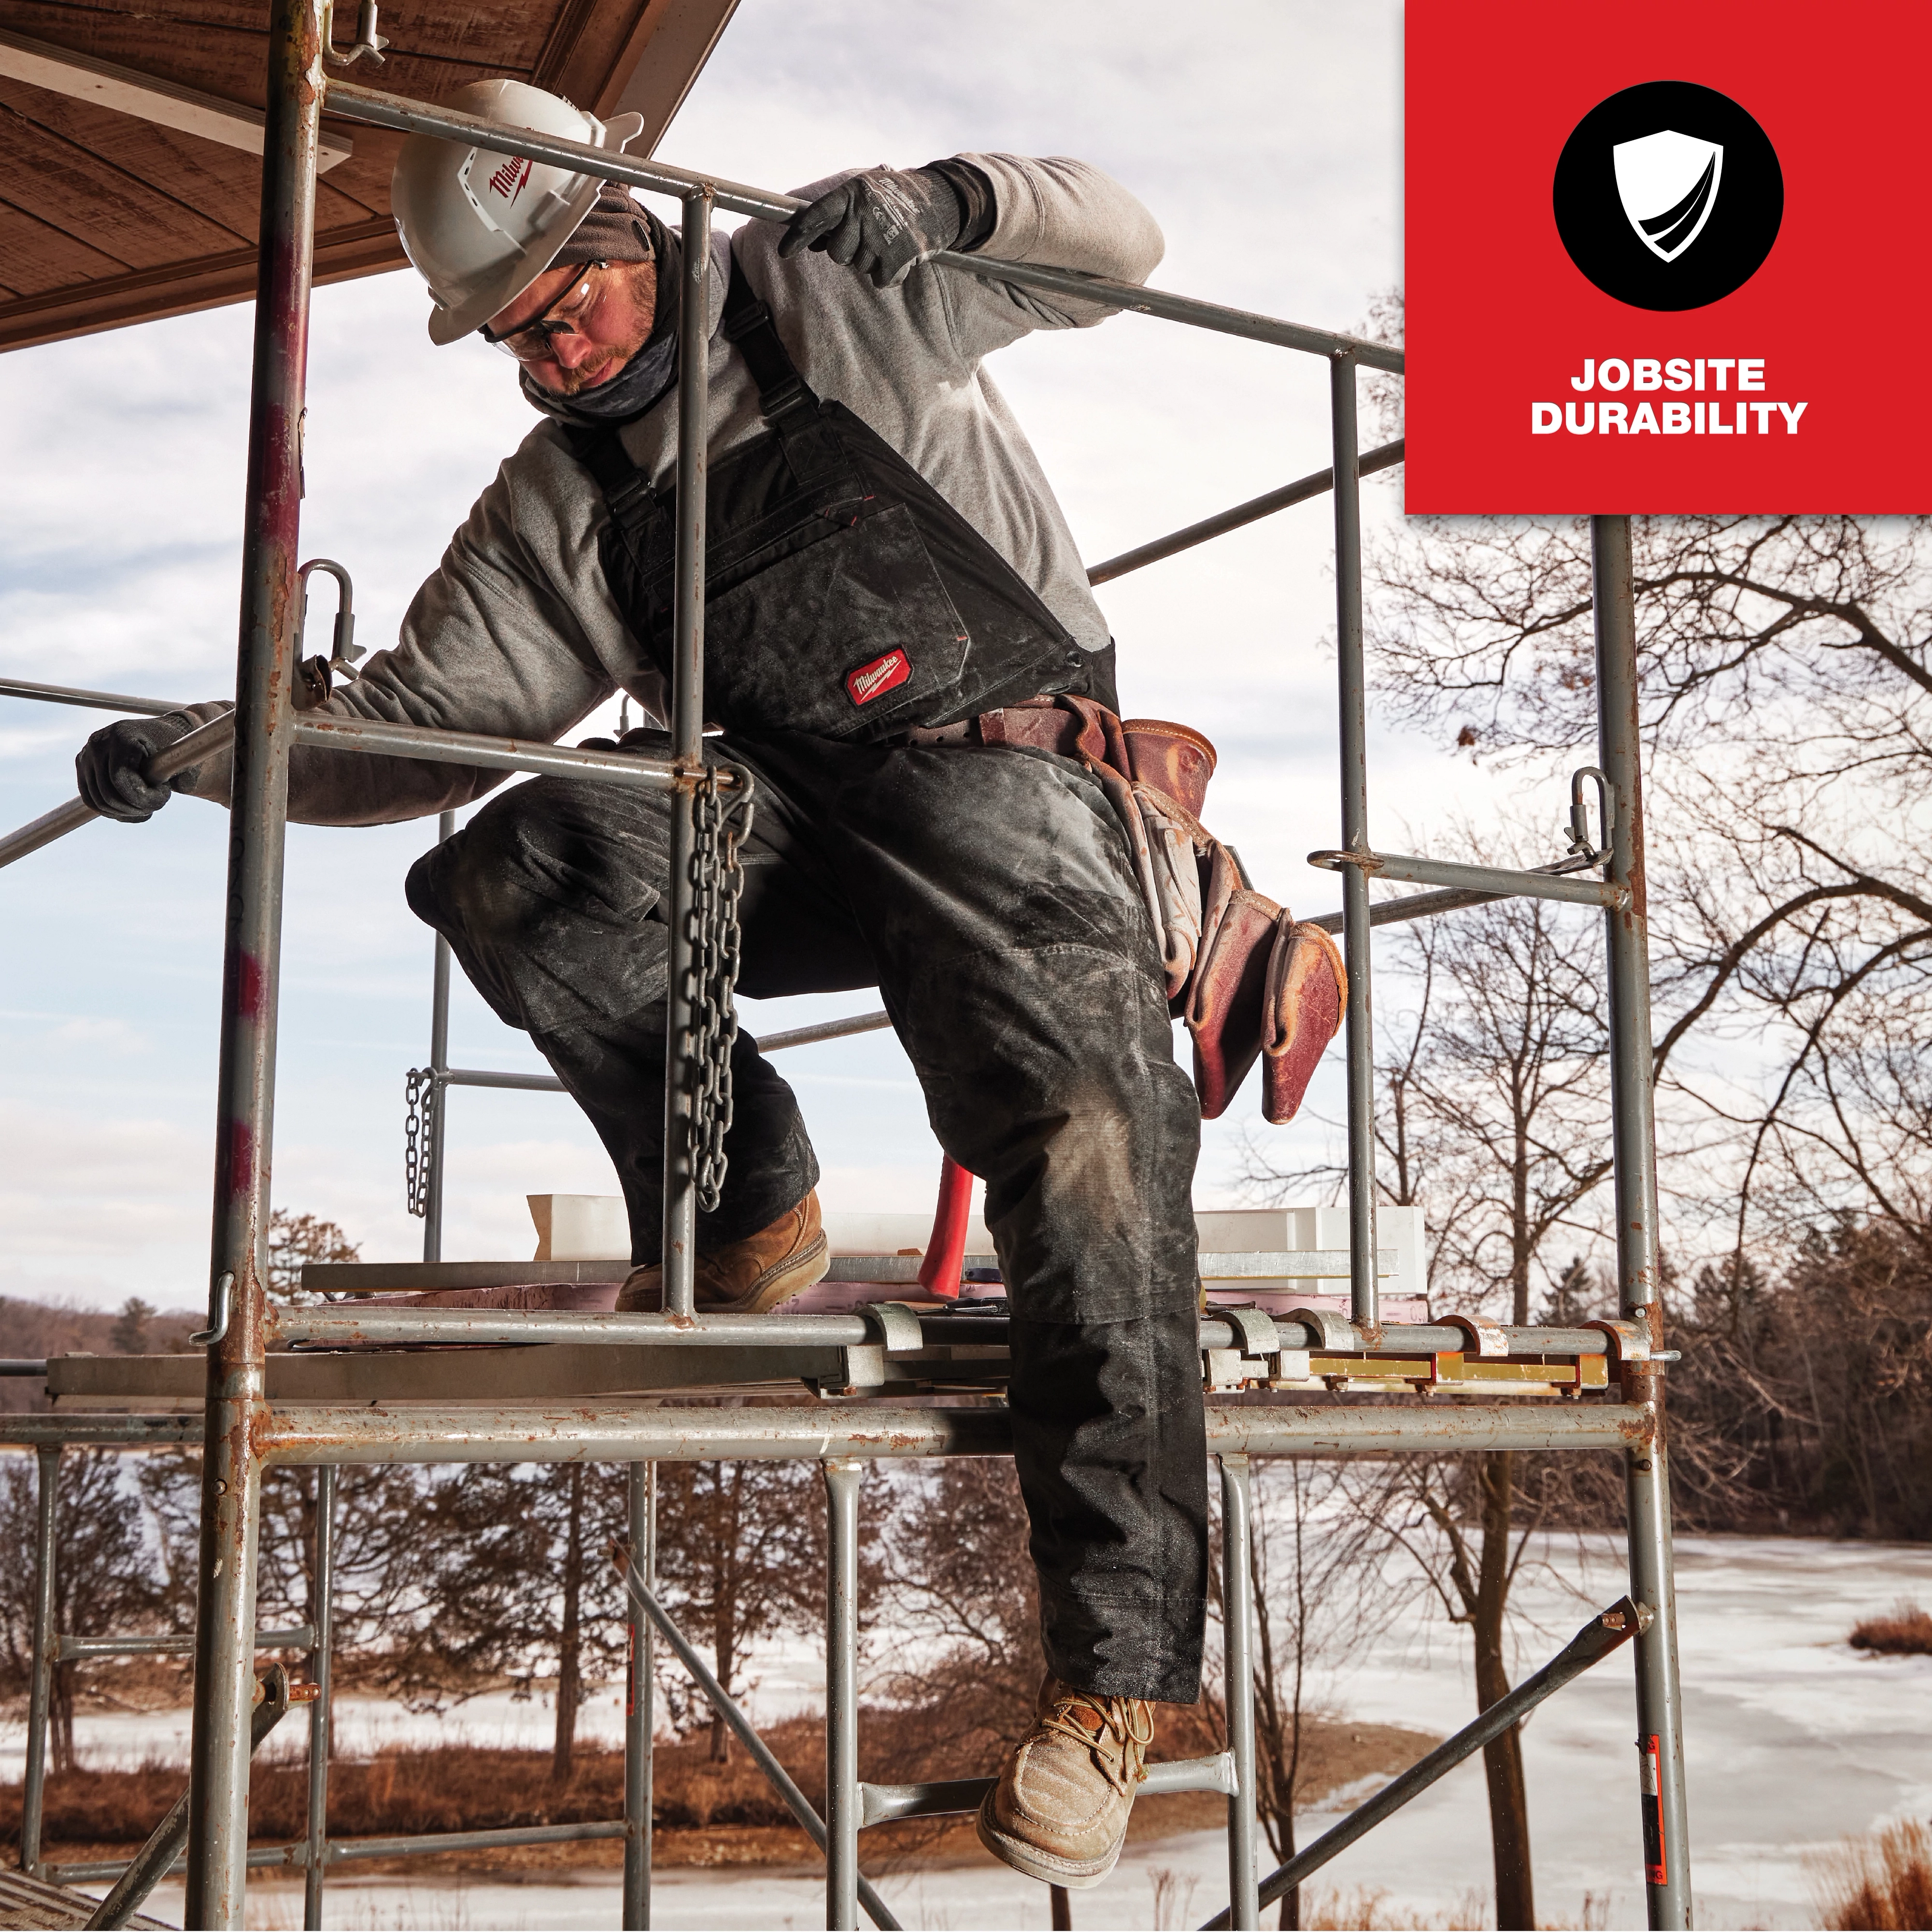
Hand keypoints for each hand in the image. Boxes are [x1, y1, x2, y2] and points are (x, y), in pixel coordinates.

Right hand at [76, 715, 193, 821]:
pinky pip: (91, 800)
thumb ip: (184, 775)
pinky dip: (113, 812)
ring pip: (97, 801)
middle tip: (155, 806)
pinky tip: (133, 810)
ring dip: (125, 813)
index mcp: (122, 734)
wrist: (157, 735)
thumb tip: (181, 787)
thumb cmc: (173, 747)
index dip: (141, 798)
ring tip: (146, 808)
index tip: (164, 798)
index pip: (120, 778)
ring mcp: (85, 755)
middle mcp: (98, 742)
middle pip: (107, 793)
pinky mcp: (82, 767)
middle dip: (135, 808)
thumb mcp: (185, 759)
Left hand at [778, 166, 964, 288]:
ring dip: (872, 260)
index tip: (784, 251)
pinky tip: (899, 255)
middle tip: (868, 238)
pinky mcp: (898, 257)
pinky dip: (889, 274)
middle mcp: (864, 212)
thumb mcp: (864, 194)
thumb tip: (809, 242)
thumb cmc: (894, 199)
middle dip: (848, 251)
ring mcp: (881, 236)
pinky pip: (880, 280)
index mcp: (852, 192)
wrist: (938, 200)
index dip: (798, 235)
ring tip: (889, 241)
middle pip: (837, 253)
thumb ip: (837, 214)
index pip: (816, 216)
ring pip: (859, 267)